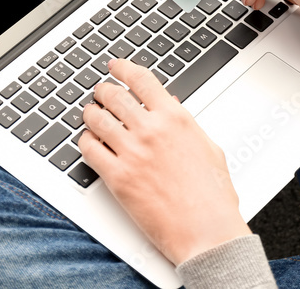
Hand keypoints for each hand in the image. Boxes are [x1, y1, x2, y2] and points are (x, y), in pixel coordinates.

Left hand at [78, 59, 250, 265]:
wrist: (206, 231)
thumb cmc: (213, 196)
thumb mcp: (208, 148)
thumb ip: (187, 125)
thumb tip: (172, 108)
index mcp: (176, 118)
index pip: (141, 80)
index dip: (123, 69)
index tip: (115, 66)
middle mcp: (151, 130)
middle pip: (114, 96)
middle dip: (103, 91)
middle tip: (100, 92)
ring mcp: (132, 153)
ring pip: (97, 119)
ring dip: (90, 114)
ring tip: (90, 115)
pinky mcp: (117, 177)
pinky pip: (89, 150)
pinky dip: (86, 142)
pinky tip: (89, 143)